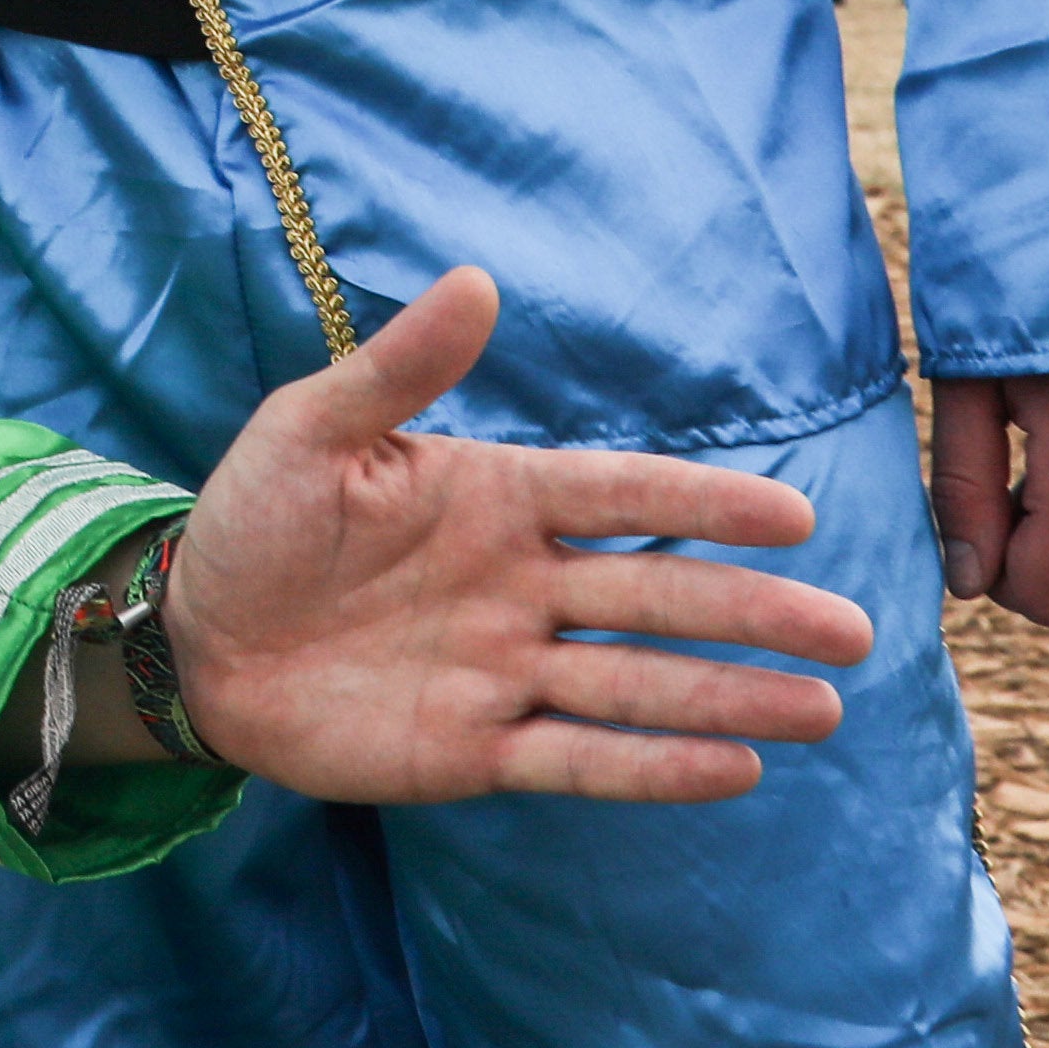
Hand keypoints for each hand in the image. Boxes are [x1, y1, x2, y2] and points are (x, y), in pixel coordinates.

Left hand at [162, 269, 870, 806]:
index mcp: (495, 497)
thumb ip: (398, 366)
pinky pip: (579, 758)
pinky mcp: (474, 750)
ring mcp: (504, 670)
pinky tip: (734, 770)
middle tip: (855, 628)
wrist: (192, 640)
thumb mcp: (309, 430)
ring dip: (730, 697)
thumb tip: (475, 277)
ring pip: (638, 684)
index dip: (705, 507)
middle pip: (656, 599)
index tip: (795, 516)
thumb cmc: (251, 520)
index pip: (622, 497)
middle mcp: (520, 584)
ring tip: (824, 708)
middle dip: (753, 612)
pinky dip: (653, 766)